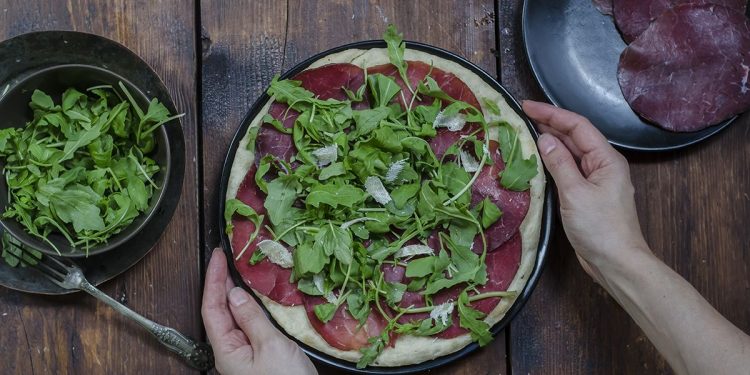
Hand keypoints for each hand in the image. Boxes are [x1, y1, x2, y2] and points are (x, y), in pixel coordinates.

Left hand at [201, 248, 316, 374]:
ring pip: (233, 318)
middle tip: (227, 258)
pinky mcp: (259, 357)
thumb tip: (234, 294)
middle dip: (220, 283)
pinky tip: (256, 300)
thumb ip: (251, 318)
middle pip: (218, 312)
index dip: (213, 280)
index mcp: (226, 350)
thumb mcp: (270, 346)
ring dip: (234, 294)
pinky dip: (250, 308)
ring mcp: (244, 355)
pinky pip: (248, 327)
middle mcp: (231, 352)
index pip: (211, 308)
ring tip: (239, 272)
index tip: (217, 257)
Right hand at [522, 101, 649, 282]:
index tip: (527, 106)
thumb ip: (559, 163)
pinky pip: (569, 170)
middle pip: (574, 137)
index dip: (552, 113)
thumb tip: (544, 138)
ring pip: (571, 153)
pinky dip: (553, 162)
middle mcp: (602, 164)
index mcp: (606, 158)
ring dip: (550, 142)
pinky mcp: (587, 195)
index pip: (577, 126)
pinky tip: (538, 161)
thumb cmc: (599, 228)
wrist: (616, 262)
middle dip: (550, 124)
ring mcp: (596, 180)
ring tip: (525, 133)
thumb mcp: (575, 193)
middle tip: (521, 117)